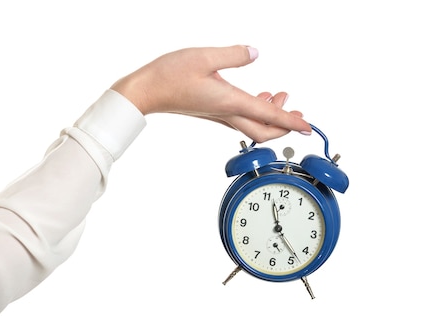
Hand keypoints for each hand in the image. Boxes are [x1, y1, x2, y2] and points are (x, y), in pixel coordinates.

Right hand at [111, 45, 311, 142]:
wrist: (147, 90)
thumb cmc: (169, 76)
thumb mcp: (204, 56)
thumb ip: (234, 55)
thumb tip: (254, 53)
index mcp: (230, 102)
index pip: (269, 117)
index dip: (292, 122)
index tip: (308, 126)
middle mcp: (226, 113)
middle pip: (263, 132)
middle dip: (284, 126)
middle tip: (298, 114)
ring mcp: (218, 114)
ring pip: (252, 126)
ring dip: (270, 117)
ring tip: (279, 98)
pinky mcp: (211, 111)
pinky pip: (239, 118)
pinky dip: (254, 111)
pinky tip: (255, 97)